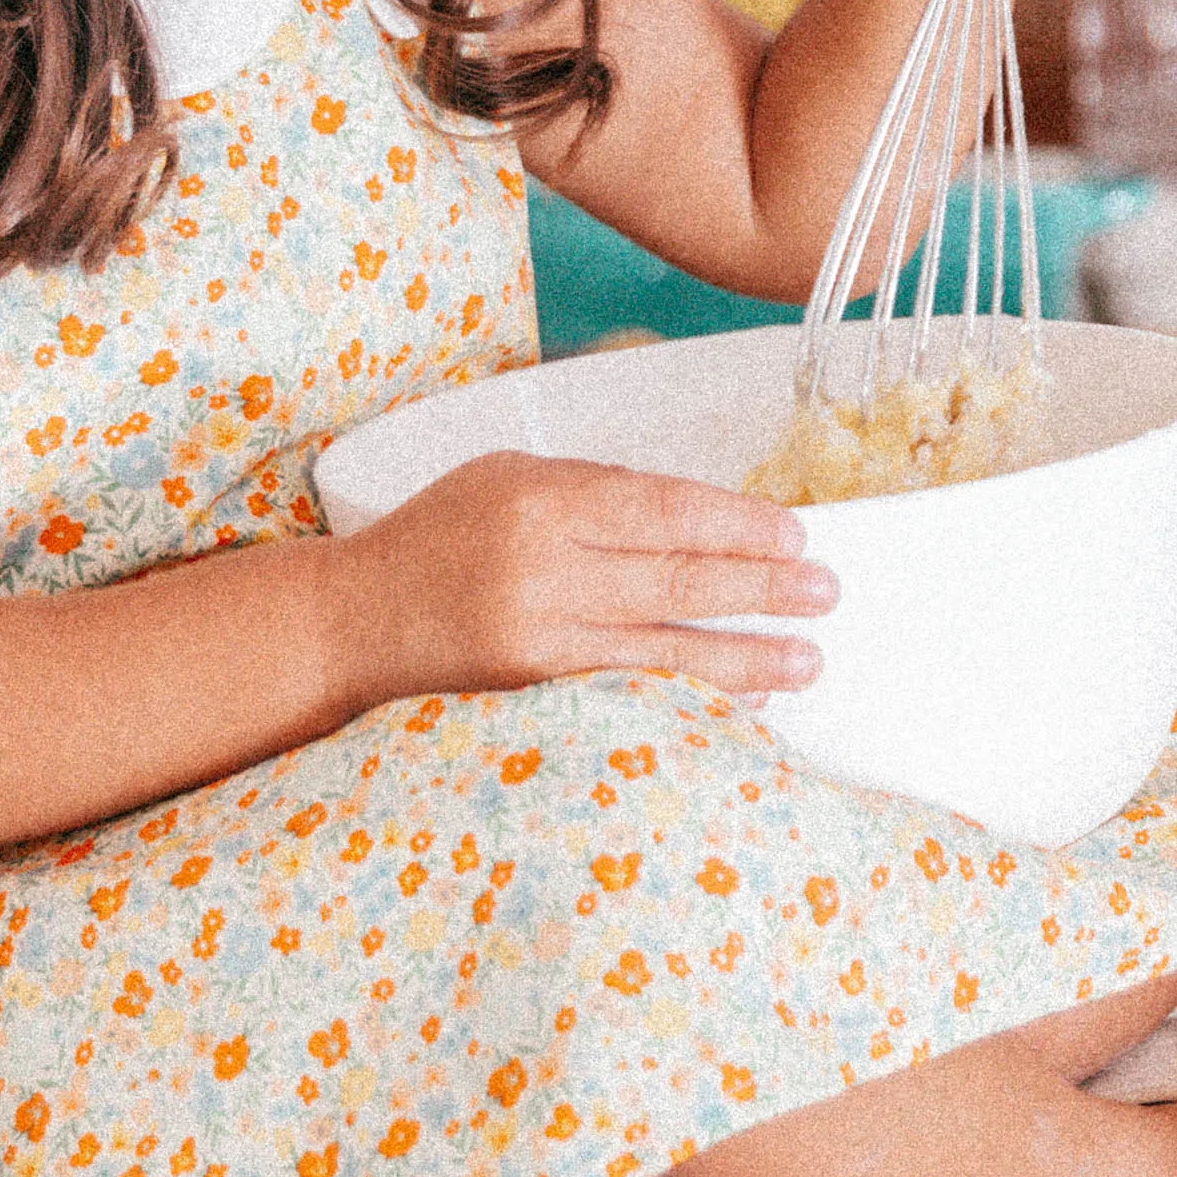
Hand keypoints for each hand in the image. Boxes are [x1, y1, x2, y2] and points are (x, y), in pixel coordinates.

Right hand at [348, 453, 834, 700]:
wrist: (352, 621)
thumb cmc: (436, 538)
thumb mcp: (508, 477)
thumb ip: (596, 488)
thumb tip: (697, 514)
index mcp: (542, 497)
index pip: (663, 509)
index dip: (737, 524)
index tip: (794, 535)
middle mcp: (541, 567)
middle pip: (675, 576)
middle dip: (761, 587)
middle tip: (824, 591)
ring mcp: (536, 637)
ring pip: (662, 647)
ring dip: (745, 656)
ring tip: (807, 658)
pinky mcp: (531, 693)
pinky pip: (629, 693)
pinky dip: (690, 696)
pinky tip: (739, 698)